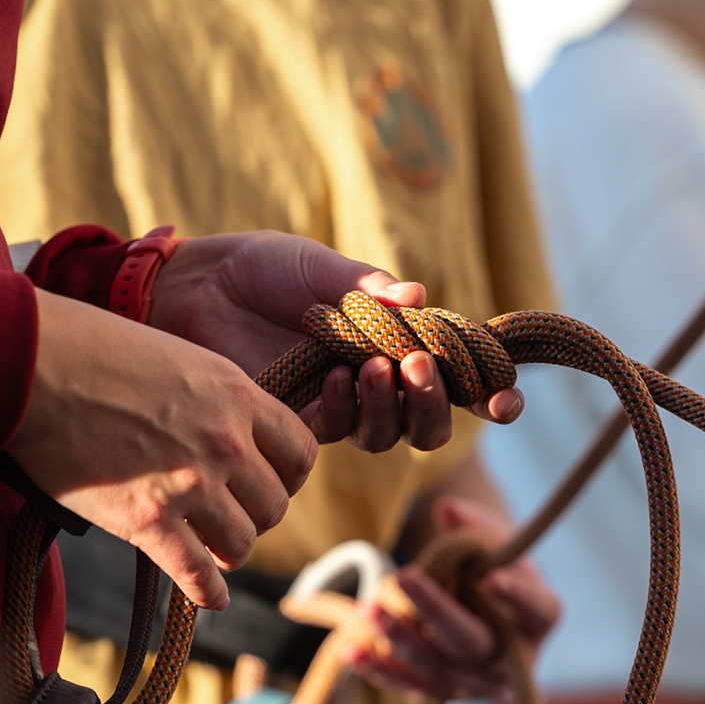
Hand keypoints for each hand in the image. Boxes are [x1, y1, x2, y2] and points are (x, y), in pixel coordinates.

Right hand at [9, 288, 317, 608]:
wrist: (29, 364)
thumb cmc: (90, 349)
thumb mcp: (177, 358)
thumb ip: (212, 400)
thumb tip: (228, 433)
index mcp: (236, 395)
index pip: (301, 452)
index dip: (287, 475)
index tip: (265, 481)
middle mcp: (224, 442)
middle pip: (275, 505)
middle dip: (256, 516)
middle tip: (230, 516)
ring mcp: (188, 482)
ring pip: (243, 542)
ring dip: (229, 551)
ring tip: (212, 549)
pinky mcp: (147, 519)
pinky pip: (196, 573)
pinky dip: (207, 592)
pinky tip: (210, 597)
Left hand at [145, 231, 524, 450]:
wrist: (197, 286)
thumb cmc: (261, 269)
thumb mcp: (322, 267)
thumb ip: (370, 288)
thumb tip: (420, 298)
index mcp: (396, 339)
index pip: (457, 375)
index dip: (489, 393)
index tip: (508, 398)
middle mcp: (376, 380)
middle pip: (432, 423)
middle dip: (438, 402)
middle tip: (421, 367)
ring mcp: (340, 405)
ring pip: (392, 436)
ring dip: (395, 407)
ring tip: (376, 367)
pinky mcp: (300, 421)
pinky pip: (342, 433)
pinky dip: (349, 407)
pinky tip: (335, 376)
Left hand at [344, 497, 559, 701]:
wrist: (487, 617)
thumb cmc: (494, 572)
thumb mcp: (496, 544)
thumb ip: (476, 526)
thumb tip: (445, 509)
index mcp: (539, 617)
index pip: (536, 608)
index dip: (516, 596)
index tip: (492, 579)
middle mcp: (513, 658)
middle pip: (475, 641)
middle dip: (436, 611)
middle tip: (402, 577)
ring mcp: (478, 683)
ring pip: (437, 668)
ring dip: (398, 639)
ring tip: (367, 608)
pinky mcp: (446, 694)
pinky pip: (411, 687)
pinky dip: (379, 670)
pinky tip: (350, 649)